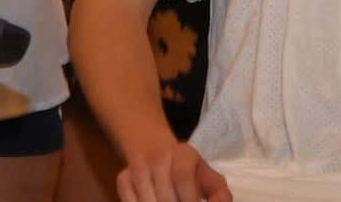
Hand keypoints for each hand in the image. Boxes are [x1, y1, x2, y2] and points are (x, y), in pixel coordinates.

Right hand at [115, 140, 231, 201]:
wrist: (152, 145)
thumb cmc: (186, 169)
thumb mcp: (207, 177)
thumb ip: (219, 194)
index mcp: (184, 154)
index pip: (182, 178)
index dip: (188, 200)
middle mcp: (159, 156)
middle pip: (164, 196)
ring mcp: (138, 166)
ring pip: (147, 201)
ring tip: (167, 201)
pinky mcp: (122, 177)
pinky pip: (128, 200)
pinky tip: (150, 201)